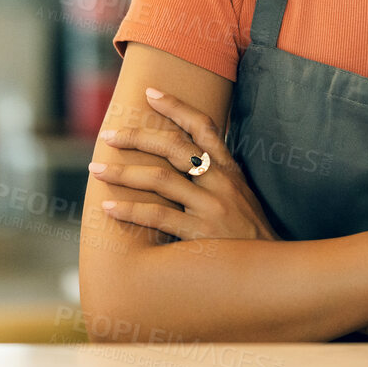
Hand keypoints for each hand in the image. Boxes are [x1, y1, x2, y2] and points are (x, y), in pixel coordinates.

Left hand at [91, 87, 278, 241]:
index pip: (203, 126)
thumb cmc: (249, 237)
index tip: (150, 93)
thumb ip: (216, 178)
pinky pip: (159, 216)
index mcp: (230, 171)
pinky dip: (130, 210)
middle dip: (137, 137)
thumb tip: (184, 160)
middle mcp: (221, 183)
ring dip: (124, 172)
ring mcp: (212, 207)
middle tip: (108, 134)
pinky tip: (109, 207)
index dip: (176, 106)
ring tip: (97, 168)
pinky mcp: (201, 234)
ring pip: (160, 179)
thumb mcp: (240, 198)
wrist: (270, 273)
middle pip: (174, 147)